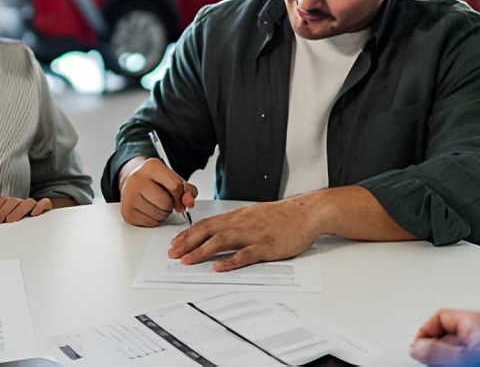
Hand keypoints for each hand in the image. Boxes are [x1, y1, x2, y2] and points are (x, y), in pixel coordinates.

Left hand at [0, 196, 52, 224]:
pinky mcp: (46, 209)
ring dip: (18, 210)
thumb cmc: (19, 226)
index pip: (1, 201)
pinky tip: (34, 214)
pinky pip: (44, 203)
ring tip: (10, 221)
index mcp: (11, 204)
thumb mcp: (6, 225)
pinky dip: (40, 206)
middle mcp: (21, 203)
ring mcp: (33, 205)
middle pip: (12, 201)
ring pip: (27, 202)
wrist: (41, 226)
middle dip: (1, 212)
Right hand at [120, 158, 197, 226]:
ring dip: (163, 213)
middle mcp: (137, 179)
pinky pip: (150, 223)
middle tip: (164, 199)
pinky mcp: (127, 212)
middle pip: (166, 203)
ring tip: (156, 204)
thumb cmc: (154, 180)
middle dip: (170, 205)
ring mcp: (129, 196)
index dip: (180, 195)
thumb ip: (187, 190)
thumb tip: (188, 202)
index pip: (175, 187)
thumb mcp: (173, 178)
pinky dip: (154, 220)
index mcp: (151, 166)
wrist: (131, 180)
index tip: (177, 196)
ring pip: (159, 215)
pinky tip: (149, 209)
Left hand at [168, 198, 319, 270]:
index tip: (175, 243)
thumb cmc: (281, 216)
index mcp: (237, 216)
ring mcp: (253, 234)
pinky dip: (230, 261)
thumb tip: (219, 232)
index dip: (189, 233)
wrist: (306, 212)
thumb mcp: (254, 215)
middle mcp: (241, 223)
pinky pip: (245, 254)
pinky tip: (218, 267)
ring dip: (202, 251)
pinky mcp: (266, 246)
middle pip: (208, 231)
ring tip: (187, 261)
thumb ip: (236, 224)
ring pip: (222, 241)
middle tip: (172, 254)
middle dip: (188, 242)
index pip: (206, 223)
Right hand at [409, 309, 479, 364]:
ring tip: (446, 365)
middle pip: (450, 330)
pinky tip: (465, 364)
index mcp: (477, 320)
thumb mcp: (463, 357)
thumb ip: (437, 351)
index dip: (424, 332)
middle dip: (437, 346)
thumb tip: (418, 347)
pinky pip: (475, 351)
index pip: (439, 316)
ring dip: (450, 356)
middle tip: (429, 361)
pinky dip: (465, 359)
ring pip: (462, 344)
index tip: (418, 349)